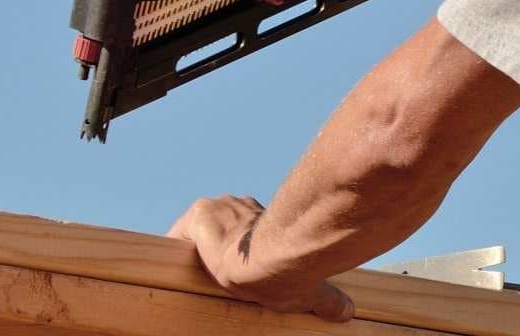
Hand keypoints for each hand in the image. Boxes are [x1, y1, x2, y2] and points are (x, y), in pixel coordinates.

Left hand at [168, 195, 354, 321]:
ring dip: (195, 248)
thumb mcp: (308, 291)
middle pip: (217, 226)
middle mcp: (239, 206)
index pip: (242, 229)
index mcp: (262, 219)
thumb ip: (327, 300)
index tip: (238, 262)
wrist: (273, 261)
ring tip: (191, 275)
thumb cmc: (293, 273)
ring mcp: (219, 208)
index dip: (238, 246)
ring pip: (198, 229)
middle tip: (213, 272)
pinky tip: (169, 267)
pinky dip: (172, 249)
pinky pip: (178, 235)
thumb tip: (350, 312)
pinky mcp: (200, 215)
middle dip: (215, 246)